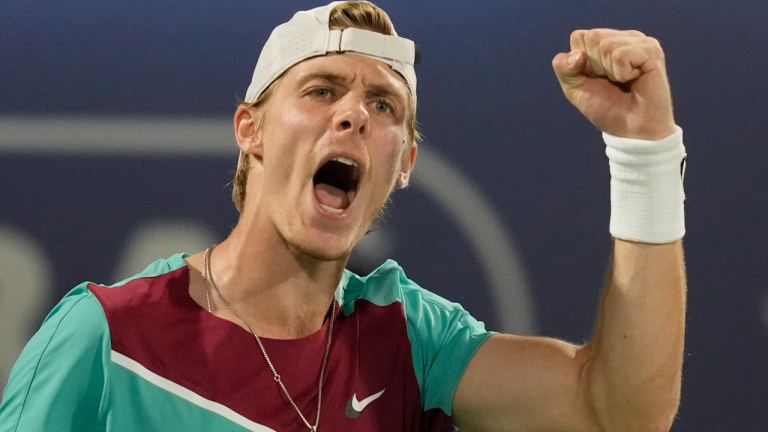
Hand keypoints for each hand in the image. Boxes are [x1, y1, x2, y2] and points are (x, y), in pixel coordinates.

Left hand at [552, 29, 675, 139]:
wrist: (632, 131)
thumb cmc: (607, 109)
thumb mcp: (574, 88)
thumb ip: (563, 68)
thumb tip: (578, 55)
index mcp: (606, 41)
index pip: (578, 37)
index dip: (580, 63)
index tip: (596, 78)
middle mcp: (624, 37)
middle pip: (592, 37)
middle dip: (595, 66)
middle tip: (612, 81)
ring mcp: (640, 42)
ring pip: (606, 44)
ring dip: (609, 71)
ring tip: (624, 82)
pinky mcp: (651, 51)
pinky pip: (620, 55)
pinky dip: (621, 74)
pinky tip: (634, 80)